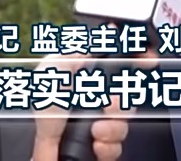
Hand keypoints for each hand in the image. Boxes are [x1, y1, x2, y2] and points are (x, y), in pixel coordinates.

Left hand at [30, 48, 158, 160]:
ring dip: (114, 126)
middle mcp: (92, 99)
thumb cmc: (36, 111)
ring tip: (96, 130)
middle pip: (127, 93)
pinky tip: (95, 144)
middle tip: (109, 104)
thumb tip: (106, 32)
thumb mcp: (53, 68)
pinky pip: (119, 146)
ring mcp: (97, 124)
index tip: (147, 58)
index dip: (135, 60)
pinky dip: (109, 146)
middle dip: (123, 100)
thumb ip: (79, 50)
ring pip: (127, 121)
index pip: (117, 64)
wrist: (32, 148)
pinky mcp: (99, 147)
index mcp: (82, 76)